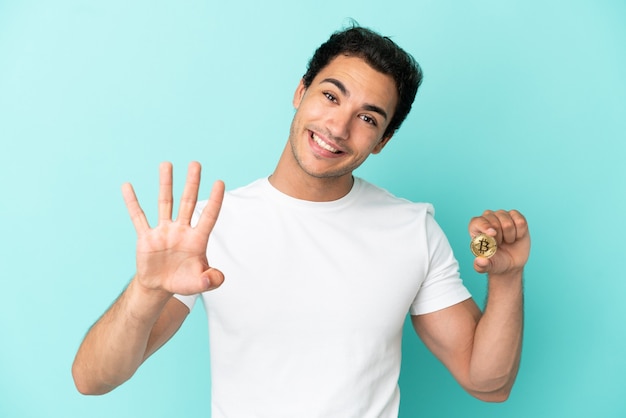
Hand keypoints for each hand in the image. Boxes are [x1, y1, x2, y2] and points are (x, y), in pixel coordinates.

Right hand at [121, 161, 224, 294]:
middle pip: (188, 202)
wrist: (160, 287)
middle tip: (195, 164)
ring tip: (166, 164)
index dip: (215, 201)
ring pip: (165, 203)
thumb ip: (211, 280)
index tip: (220, 182)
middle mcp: (181, 230)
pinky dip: (132, 203)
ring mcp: (163, 231)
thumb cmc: (184, 282)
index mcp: (197, 239)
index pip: (208, 216)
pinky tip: (127, 186)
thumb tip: (216, 279)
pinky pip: (138, 217)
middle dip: (192, 183)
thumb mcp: (199, 283)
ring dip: (166, 184)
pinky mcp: (146, 237)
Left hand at [469, 210, 529, 276]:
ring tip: (507, 240)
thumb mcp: (488, 266)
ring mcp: (502, 216)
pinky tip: (516, 236)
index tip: (492, 234)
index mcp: (476, 228)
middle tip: (499, 244)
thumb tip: (480, 261)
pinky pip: (520, 221)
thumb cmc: (496, 261)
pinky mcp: (515, 216)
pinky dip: (520, 232)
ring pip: (508, 222)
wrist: (512, 262)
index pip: (477, 221)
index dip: (484, 226)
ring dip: (510, 235)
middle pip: (494, 221)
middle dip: (499, 237)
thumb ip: (481, 266)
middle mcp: (488, 219)